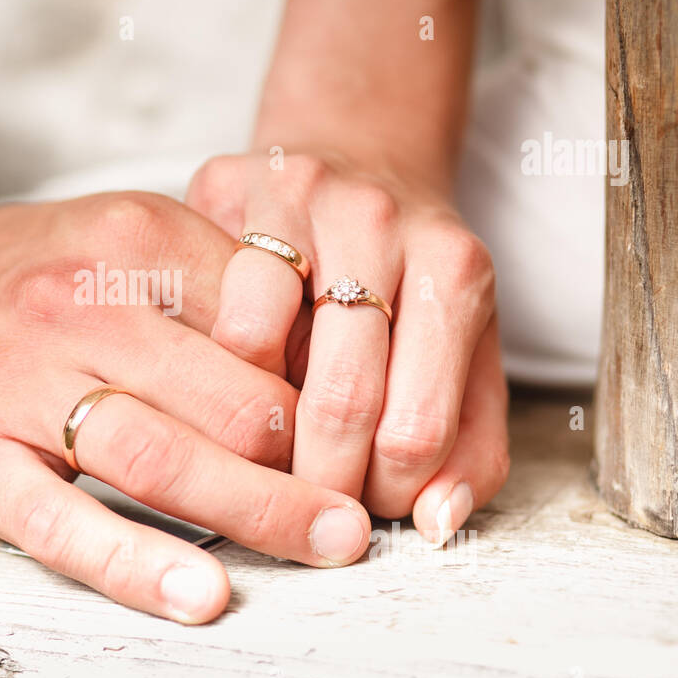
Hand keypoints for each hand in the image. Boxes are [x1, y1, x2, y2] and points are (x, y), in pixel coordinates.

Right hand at [0, 166, 373, 623]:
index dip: (322, 377)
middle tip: (356, 505)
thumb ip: (216, 280)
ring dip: (259, 511)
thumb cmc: (29, 278)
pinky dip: (135, 564)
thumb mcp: (124, 236)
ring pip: (162, 458)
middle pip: (231, 396)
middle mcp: (78, 303)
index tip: (349, 426)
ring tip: (327, 544)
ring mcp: (20, 383)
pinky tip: (198, 595)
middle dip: (310, 460)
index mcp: (132, 239)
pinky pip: (63, 522)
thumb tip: (322, 358)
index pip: (268, 317)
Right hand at [186, 151, 508, 542]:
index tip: (365, 506)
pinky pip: (206, 307)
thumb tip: (437, 520)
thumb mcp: (469, 356)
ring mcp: (302, 198)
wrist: (361, 157)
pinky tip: (235, 372)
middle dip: (315, 482)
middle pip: (342, 401)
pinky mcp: (230, 183)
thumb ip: (472, 447)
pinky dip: (218, 362)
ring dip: (254, 426)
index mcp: (454, 272)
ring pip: (262, 354)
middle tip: (306, 502)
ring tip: (268, 442)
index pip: (418, 430)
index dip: (383, 496)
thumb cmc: (409, 276)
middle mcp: (382, 223)